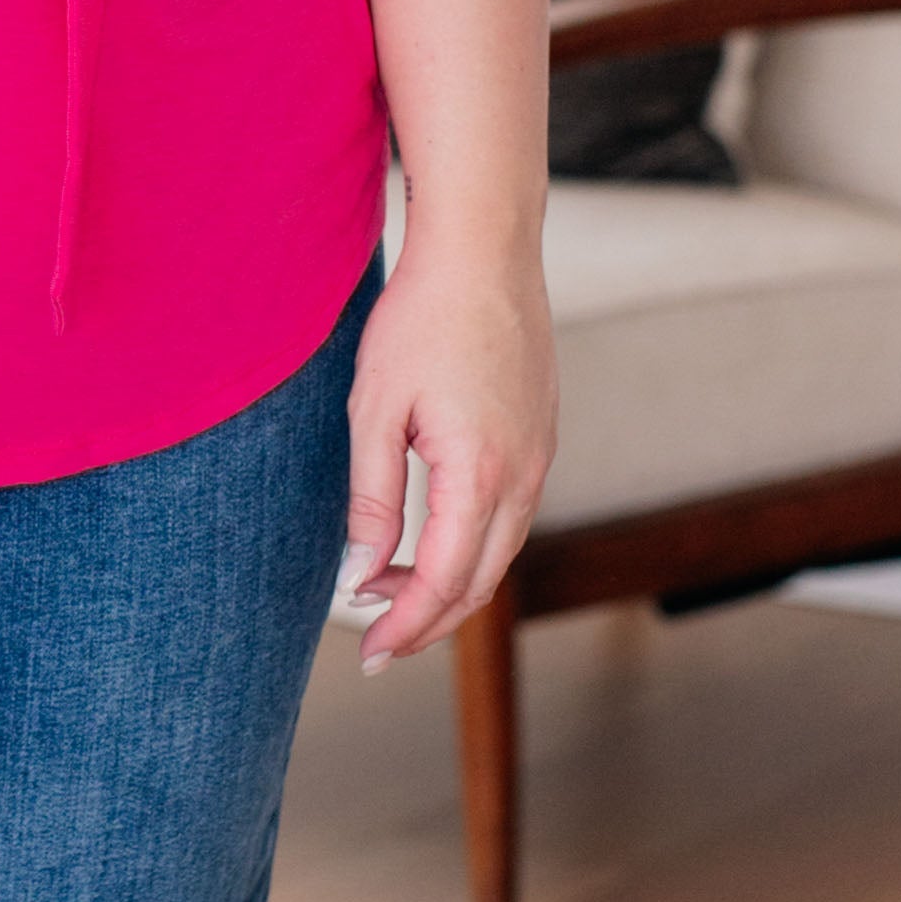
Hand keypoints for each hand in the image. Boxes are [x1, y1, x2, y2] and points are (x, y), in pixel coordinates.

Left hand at [343, 231, 552, 669]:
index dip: (405, 624)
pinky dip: (470, 547)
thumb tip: (359, 570)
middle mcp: (525, 474)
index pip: (444, 580)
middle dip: (427, 621)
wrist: (485, 249)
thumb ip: (371, 498)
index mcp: (482, 473)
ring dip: (448, 585)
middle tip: (377, 645)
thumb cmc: (423, 318)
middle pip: (481, 581)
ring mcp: (541, 456)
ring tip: (389, 596)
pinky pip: (509, 517)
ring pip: (500, 552)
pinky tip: (427, 544)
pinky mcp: (540, 438)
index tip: (368, 652)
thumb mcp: (375, 410)